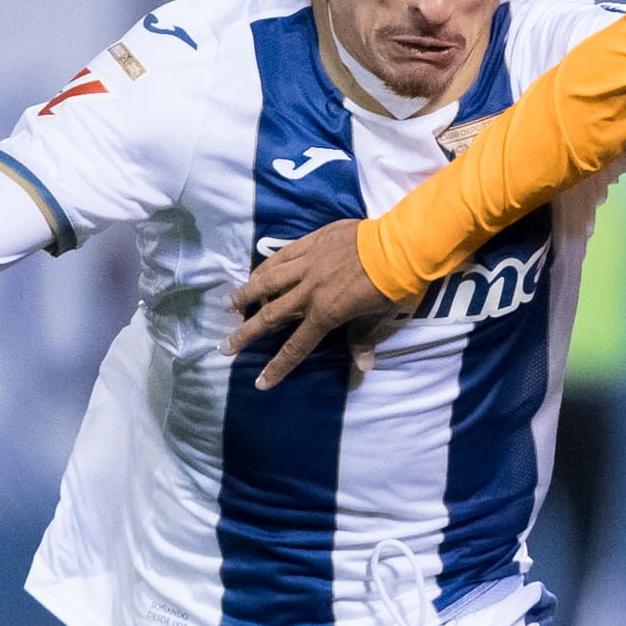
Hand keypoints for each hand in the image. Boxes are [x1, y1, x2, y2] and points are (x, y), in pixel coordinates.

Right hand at [230, 222, 389, 387]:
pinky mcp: (310, 243)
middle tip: (226, 345)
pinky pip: (281, 256)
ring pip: (268, 281)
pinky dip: (265, 266)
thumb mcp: (382, 318)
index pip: (296, 346)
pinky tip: (255, 273)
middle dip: (246, 333)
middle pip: (271, 315)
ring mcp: (307, 265)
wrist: (400, 246)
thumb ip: (365, 339)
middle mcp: (309, 291)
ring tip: (230, 305)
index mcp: (326, 313)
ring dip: (247, 295)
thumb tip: (362, 367)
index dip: (277, 367)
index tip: (260, 382)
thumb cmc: (393, 286)